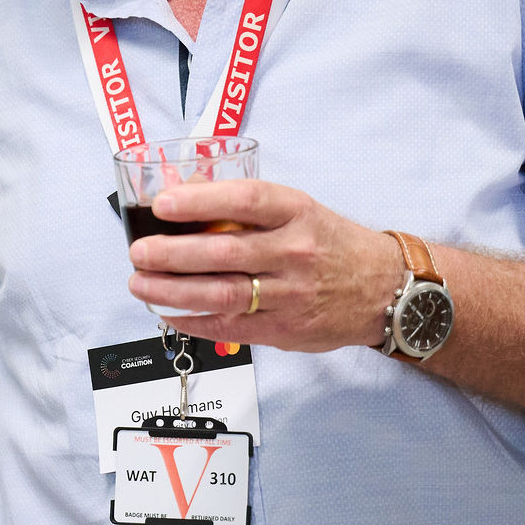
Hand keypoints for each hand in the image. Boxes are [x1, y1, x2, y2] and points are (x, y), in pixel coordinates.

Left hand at [126, 179, 401, 351]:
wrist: (386, 289)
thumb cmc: (330, 242)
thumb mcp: (298, 209)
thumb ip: (247, 207)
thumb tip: (183, 196)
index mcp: (296, 213)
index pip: (244, 201)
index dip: (199, 201)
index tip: (162, 204)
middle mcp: (295, 252)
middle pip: (223, 253)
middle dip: (171, 254)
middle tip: (139, 252)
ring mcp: (291, 294)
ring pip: (221, 294)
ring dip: (172, 291)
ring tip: (140, 284)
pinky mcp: (285, 329)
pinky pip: (230, 328)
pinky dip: (193, 322)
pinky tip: (168, 312)